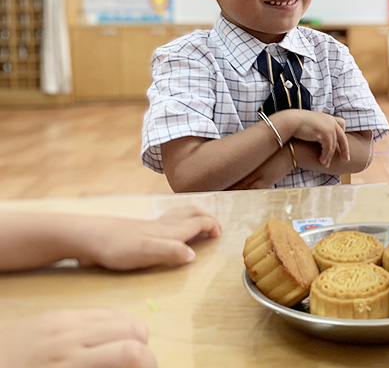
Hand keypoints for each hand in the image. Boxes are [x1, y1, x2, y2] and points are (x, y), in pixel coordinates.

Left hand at [0, 309, 154, 367]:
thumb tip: (126, 365)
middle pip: (134, 331)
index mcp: (69, 364)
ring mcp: (64, 322)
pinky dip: (114, 327)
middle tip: (137, 367)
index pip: (129, 353)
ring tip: (123, 354)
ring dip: (132, 336)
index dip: (150, 363)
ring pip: (123, 318)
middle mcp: (71, 338)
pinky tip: (104, 343)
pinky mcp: (59, 314)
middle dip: (145, 351)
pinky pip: (102, 313)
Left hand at [77, 207, 221, 270]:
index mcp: (168, 231)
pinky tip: (168, 228)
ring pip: (178, 215)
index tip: (220, 234)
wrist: (88, 237)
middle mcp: (162, 225)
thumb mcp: (146, 252)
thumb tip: (194, 255)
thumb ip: (171, 252)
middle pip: (190, 214)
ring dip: (193, 215)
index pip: (197, 223)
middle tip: (215, 226)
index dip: (211, 226)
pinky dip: (177, 220)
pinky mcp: (139, 230)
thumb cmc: (117, 246)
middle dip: (205, 216)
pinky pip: (167, 220)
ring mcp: (150, 226)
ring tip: (199, 221)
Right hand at [287, 110, 349, 167]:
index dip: (342, 135)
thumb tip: (319, 137)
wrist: (291, 121)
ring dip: (329, 156)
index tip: (342, 144)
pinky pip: (328, 149)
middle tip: (346, 159)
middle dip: (345, 150)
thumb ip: (319, 129)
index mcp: (329, 117)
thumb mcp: (312, 124)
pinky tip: (321, 161)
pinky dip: (325, 156)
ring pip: (333, 146)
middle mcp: (331, 122)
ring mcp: (329, 128)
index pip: (342, 124)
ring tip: (325, 164)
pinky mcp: (325, 134)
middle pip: (343, 138)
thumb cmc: (297, 123)